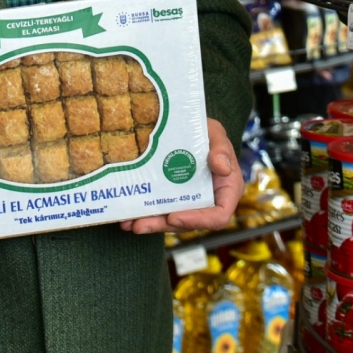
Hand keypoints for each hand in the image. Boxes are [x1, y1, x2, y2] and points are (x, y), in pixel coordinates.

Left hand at [120, 117, 243, 235]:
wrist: (187, 127)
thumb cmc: (207, 132)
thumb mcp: (216, 134)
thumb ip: (221, 149)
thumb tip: (223, 168)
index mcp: (226, 191)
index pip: (218, 216)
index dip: (197, 221)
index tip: (174, 217)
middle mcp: (208, 201)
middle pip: (188, 223)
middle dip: (162, 225)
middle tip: (140, 224)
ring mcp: (188, 202)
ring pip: (170, 220)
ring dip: (149, 224)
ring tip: (128, 223)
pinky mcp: (172, 198)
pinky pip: (159, 211)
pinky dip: (143, 215)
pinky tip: (125, 217)